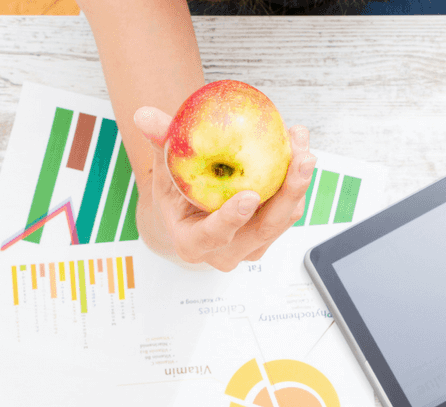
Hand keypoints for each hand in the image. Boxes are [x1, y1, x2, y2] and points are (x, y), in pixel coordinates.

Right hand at [133, 106, 314, 270]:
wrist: (190, 218)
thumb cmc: (175, 196)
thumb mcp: (163, 171)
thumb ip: (160, 144)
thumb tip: (143, 115)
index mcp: (193, 243)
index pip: (213, 235)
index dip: (231, 219)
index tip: (249, 196)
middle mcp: (226, 252)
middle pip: (263, 230)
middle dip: (288, 195)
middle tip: (301, 158)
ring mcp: (251, 247)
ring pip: (283, 220)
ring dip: (298, 182)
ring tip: (300, 142)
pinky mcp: (269, 236)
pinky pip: (289, 210)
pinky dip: (296, 180)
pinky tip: (297, 147)